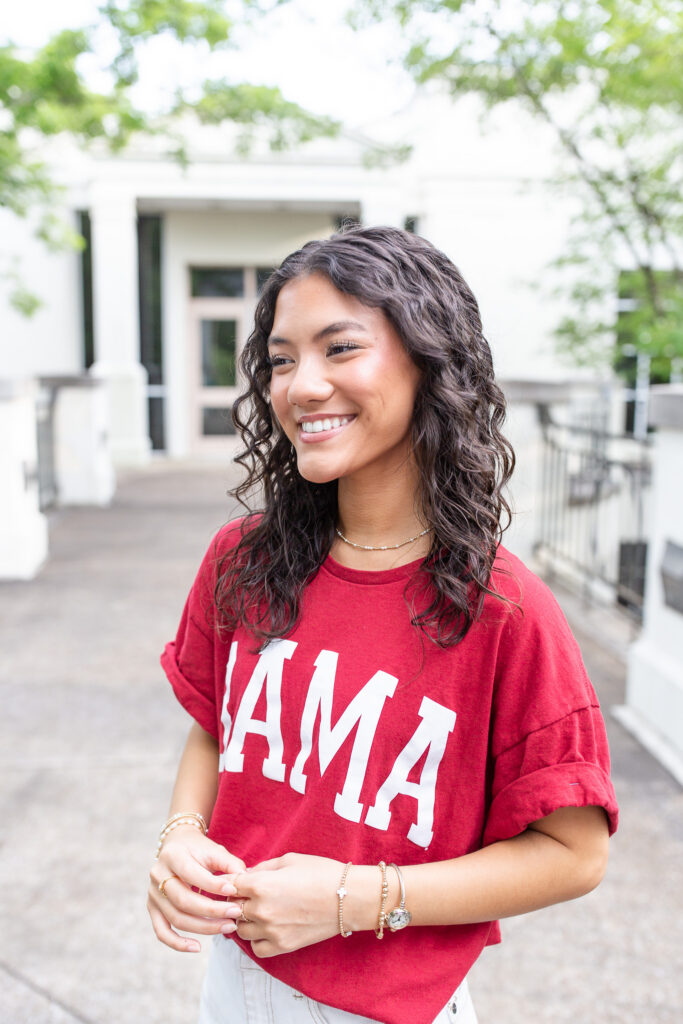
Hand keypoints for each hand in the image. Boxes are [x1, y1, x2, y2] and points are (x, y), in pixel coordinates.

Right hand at [147, 826, 246, 952]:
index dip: (213, 885)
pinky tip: (197, 947)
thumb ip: (229, 864)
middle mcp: (158, 875)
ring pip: (176, 918)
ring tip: (228, 927)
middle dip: (212, 911)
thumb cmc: (199, 849)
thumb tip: (245, 881)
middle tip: (235, 914)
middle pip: (183, 900)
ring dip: (203, 927)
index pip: (192, 874)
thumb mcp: (214, 850)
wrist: (177, 846)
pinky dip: (177, 943)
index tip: (234, 892)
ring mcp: (153, 893)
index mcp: (172, 855)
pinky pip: (162, 931)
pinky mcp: (153, 908)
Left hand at [229, 853, 343, 957]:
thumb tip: (246, 875)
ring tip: (258, 911)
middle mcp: (261, 910)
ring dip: (245, 920)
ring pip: (240, 930)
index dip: (230, 881)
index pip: (228, 885)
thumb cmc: (322, 872)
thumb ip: (263, 868)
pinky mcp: (282, 946)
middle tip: (247, 894)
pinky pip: (256, 948)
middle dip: (236, 899)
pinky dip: (257, 939)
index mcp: (260, 885)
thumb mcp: (289, 860)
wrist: (349, 897)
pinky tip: (267, 927)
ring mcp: (271, 931)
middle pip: (231, 908)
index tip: (235, 881)